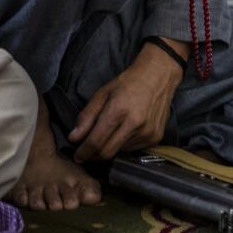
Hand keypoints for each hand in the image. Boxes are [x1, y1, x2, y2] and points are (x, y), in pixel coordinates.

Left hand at [69, 40, 184, 161]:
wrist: (158, 75)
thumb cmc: (128, 83)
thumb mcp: (102, 94)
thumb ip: (87, 117)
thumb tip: (73, 138)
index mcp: (118, 110)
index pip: (96, 141)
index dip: (83, 152)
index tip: (77, 156)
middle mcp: (135, 124)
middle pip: (107, 152)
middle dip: (93, 155)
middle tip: (87, 151)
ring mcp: (147, 132)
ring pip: (120, 152)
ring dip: (110, 147)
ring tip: (112, 132)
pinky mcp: (155, 137)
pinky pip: (133, 149)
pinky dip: (124, 144)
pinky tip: (126, 130)